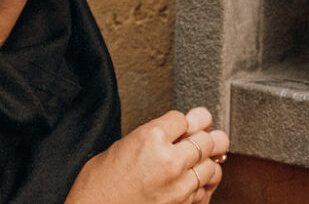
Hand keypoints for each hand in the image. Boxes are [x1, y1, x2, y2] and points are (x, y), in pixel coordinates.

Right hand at [66, 107, 229, 203]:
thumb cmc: (97, 188)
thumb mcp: (118, 148)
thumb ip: (147, 137)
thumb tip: (167, 132)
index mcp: (150, 139)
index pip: (183, 119)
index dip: (183, 121)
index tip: (185, 122)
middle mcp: (169, 161)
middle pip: (205, 138)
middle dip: (204, 135)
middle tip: (204, 133)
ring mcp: (179, 187)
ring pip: (211, 165)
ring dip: (208, 160)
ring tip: (204, 157)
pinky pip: (205, 191)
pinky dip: (204, 184)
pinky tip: (199, 180)